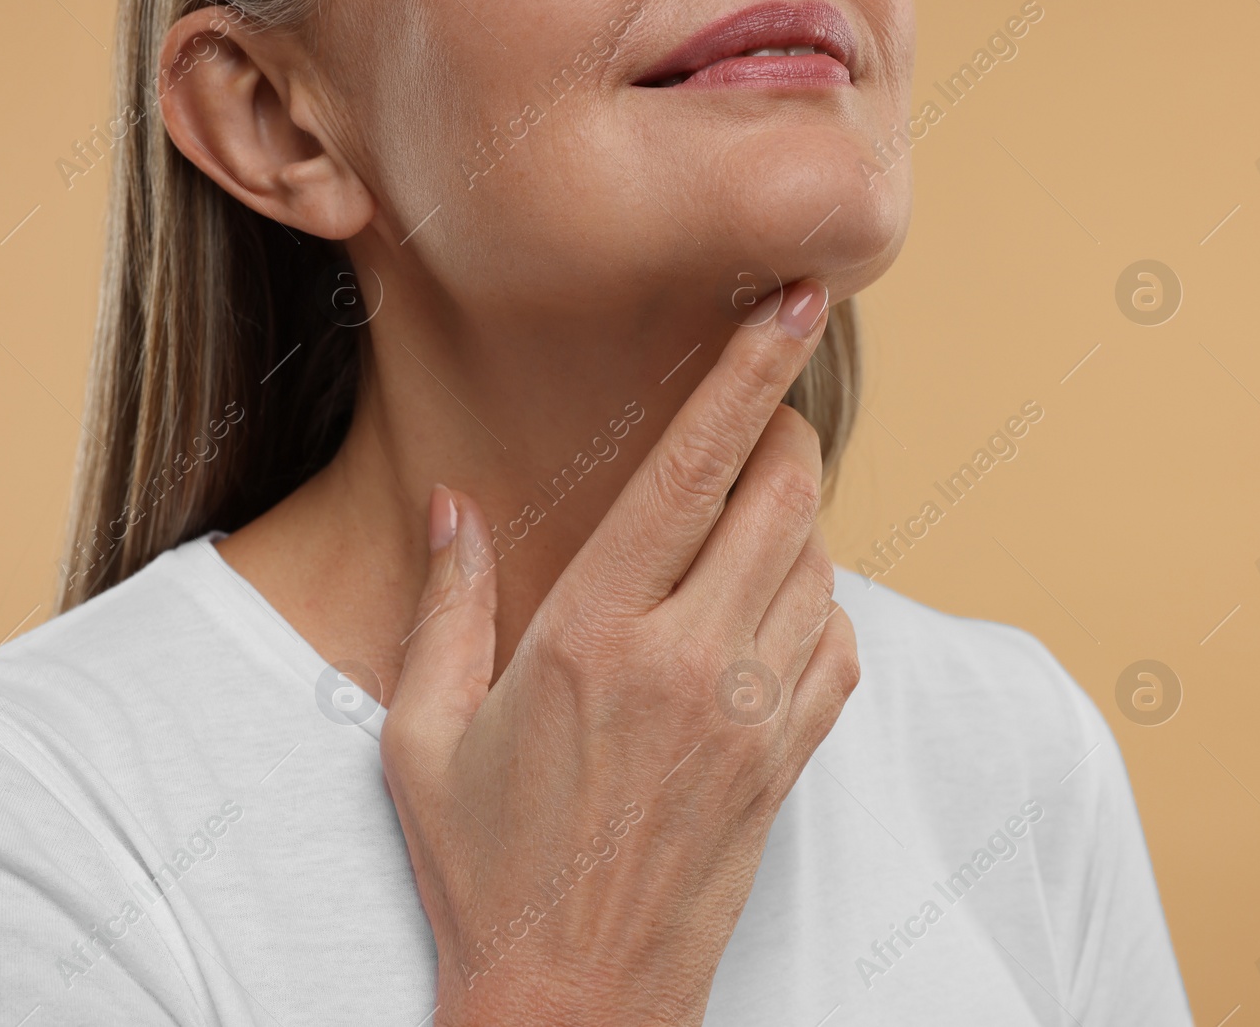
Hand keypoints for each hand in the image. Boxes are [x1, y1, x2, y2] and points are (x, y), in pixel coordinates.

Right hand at [382, 280, 859, 1026]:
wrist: (571, 1004)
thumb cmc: (482, 869)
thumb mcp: (421, 736)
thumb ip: (445, 606)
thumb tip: (452, 503)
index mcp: (591, 640)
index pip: (687, 473)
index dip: (748, 373)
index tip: (796, 301)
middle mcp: (688, 666)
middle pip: (782, 499)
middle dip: (787, 432)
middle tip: (761, 414)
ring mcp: (751, 719)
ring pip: (820, 567)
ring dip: (796, 521)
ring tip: (745, 518)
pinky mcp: (785, 766)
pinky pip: (839, 648)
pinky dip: (820, 603)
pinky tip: (769, 607)